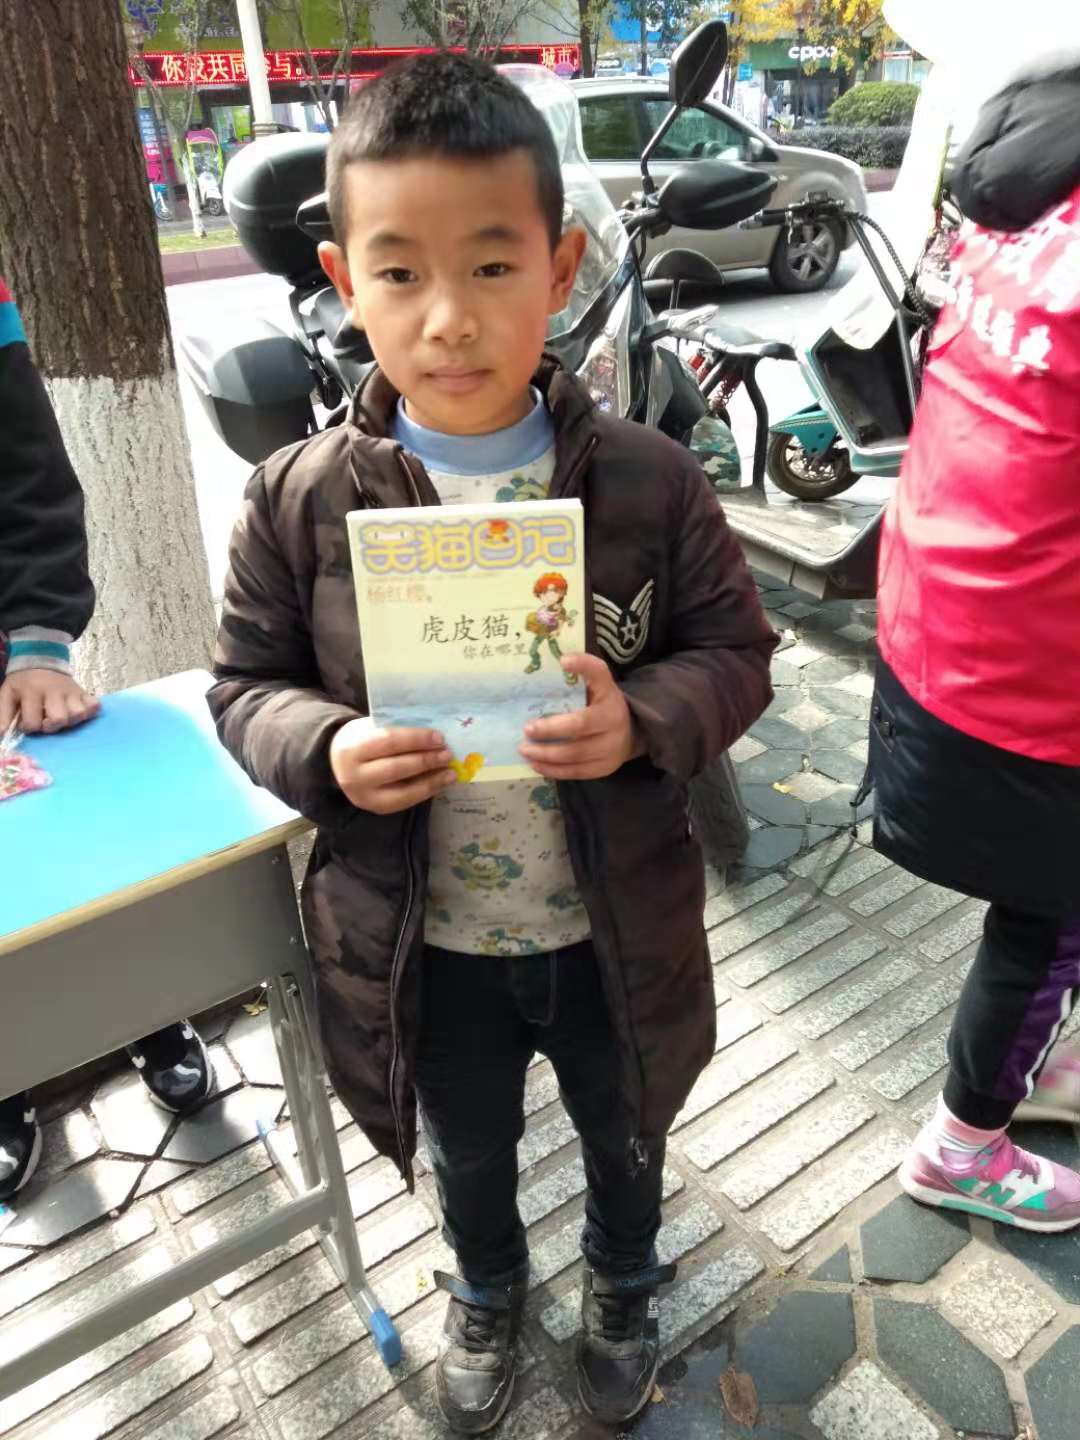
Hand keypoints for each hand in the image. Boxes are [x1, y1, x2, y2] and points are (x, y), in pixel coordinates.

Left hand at [0, 668, 99, 734]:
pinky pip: (95, 706)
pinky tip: (79, 711)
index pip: (33, 723)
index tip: (27, 720)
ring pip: (78, 714)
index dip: (29, 727)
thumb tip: (2, 736)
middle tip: (46, 720)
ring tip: (62, 717)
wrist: (40, 660)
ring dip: (70, 720)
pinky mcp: (84, 692)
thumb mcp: (7, 694)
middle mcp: (54, 691)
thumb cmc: (23, 682)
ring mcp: (72, 691)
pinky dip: (89, 712)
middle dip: (51, 726)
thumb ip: (3, 715)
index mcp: (32, 692)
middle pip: (59, 719)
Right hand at [330, 717, 455, 814]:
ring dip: (431, 781)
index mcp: (353, 748)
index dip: (416, 740)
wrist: (337, 761)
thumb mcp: (371, 728)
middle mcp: (354, 775)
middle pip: (397, 768)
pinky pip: (405, 802)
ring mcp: (364, 796)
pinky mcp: (375, 808)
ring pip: (403, 791)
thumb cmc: (363, 739)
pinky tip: (440, 783)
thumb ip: (396, 730)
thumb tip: (434, 737)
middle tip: (448, 754)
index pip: (389, 742)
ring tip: (451, 772)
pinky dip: (425, 792)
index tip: (439, 737)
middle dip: (426, 761)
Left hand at [518, 653, 644, 779]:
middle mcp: (614, 721)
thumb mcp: (598, 686)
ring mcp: (611, 748)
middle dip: (551, 729)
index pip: (599, 675)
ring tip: (525, 750)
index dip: (583, 666)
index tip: (563, 661)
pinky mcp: (604, 768)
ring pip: (575, 754)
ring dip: (546, 753)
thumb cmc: (603, 705)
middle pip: (580, 725)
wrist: (632, 734)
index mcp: (609, 695)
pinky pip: (576, 772)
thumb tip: (557, 660)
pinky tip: (536, 764)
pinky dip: (554, 770)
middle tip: (527, 729)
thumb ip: (582, 674)